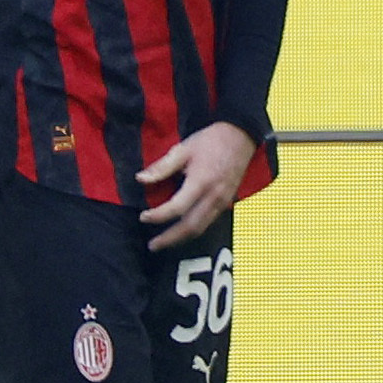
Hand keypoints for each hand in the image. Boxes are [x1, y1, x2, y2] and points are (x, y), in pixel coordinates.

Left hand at [138, 123, 255, 252]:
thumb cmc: (211, 140)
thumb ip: (162, 166)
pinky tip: (182, 232)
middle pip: (190, 226)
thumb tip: (140, 179)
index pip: (177, 207)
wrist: (242, 136)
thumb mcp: (184, 148)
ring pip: (201, 228)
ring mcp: (223, 200)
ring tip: (165, 243)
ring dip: (182, 239)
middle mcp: (213, 196)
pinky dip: (194, 230)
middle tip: (152, 245)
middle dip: (170, 238)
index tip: (143, 217)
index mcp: (201, 181)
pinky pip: (209, 222)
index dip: (158, 216)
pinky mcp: (227, 201)